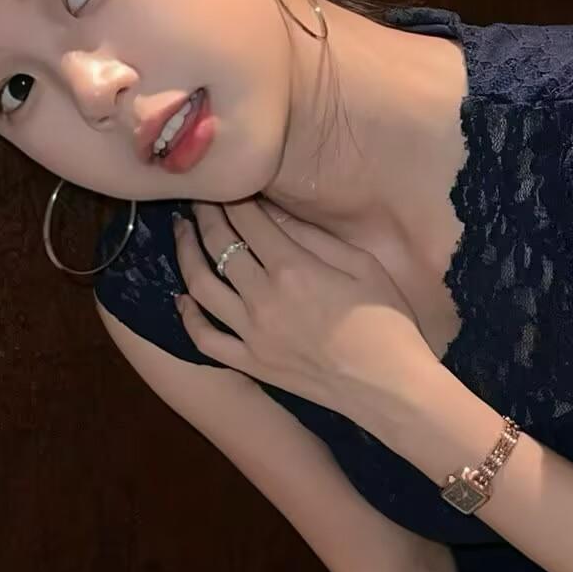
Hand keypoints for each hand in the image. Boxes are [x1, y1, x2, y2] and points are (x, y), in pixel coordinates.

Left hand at [172, 196, 429, 409]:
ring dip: (186, 253)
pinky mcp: (250, 364)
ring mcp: (250, 333)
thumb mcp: (362, 265)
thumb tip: (278, 213)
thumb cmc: (388, 322)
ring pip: (200, 286)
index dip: (231, 197)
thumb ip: (315, 238)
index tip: (224, 184)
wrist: (390, 387)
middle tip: (197, 198)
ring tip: (182, 233)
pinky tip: (183, 298)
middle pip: (218, 244)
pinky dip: (188, 316)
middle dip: (204, 215)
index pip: (246, 220)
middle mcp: (262, 297)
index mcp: (292, 267)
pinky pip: (205, 338)